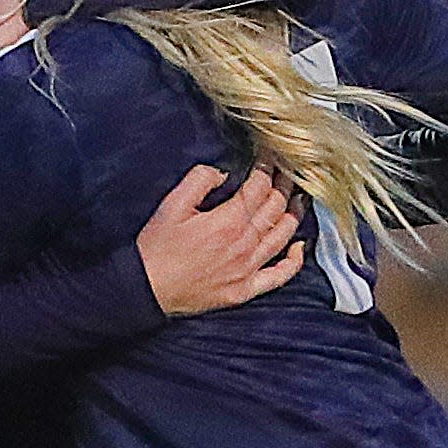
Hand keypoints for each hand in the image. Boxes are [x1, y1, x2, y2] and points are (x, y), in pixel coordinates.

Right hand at [136, 164, 305, 314]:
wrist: (147, 288)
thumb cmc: (157, 247)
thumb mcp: (172, 204)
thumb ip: (199, 180)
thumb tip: (223, 173)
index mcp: (228, 221)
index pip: (259, 188)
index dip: (266, 168)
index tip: (269, 157)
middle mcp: (244, 245)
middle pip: (275, 209)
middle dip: (283, 185)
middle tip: (288, 172)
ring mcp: (247, 269)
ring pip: (282, 236)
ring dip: (294, 214)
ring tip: (299, 199)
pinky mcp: (245, 289)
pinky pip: (279, 276)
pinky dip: (294, 261)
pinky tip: (299, 248)